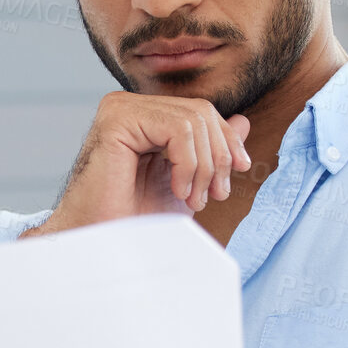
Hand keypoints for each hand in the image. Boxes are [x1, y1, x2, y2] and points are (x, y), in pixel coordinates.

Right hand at [33, 92, 251, 233]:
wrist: (105, 242)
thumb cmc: (137, 218)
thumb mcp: (188, 181)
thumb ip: (210, 150)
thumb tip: (242, 120)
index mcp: (145, 116)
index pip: (202, 112)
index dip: (227, 142)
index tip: (238, 172)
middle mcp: (130, 106)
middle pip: (201, 112)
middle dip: (218, 156)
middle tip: (215, 195)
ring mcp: (121, 108)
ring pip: (193, 120)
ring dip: (204, 166)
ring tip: (194, 199)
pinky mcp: (118, 119)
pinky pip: (177, 128)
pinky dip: (188, 163)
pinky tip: (178, 190)